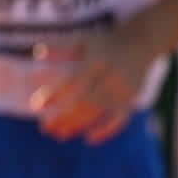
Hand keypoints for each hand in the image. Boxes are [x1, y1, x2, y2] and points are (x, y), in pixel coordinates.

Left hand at [29, 30, 154, 143]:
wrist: (142, 41)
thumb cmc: (104, 42)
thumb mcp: (83, 38)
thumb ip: (61, 45)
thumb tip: (37, 52)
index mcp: (96, 60)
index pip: (71, 80)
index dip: (53, 93)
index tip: (35, 105)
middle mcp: (111, 75)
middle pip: (84, 101)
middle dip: (63, 116)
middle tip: (45, 128)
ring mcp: (123, 88)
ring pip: (98, 112)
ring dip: (77, 124)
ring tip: (59, 133)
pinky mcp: (131, 98)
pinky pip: (120, 119)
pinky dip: (107, 131)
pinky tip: (90, 139)